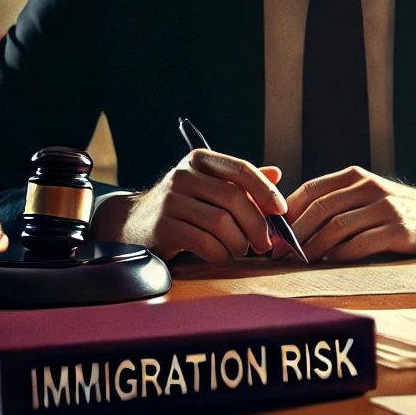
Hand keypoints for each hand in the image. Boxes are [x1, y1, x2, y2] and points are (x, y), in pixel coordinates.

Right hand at [92, 149, 286, 261]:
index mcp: (200, 160)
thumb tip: (277, 174)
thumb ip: (240, 182)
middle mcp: (183, 175)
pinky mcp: (162, 227)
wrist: (134, 223)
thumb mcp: (209, 186)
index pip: (241, 169)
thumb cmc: (183, 205)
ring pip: (221, 223)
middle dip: (257, 225)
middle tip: (265, 243)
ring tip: (241, 249)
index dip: (265, 191)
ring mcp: (170, 200)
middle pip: (234, 199)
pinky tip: (222, 255)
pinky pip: (204, 242)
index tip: (282, 211)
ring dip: (239, 242)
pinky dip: (220, 253)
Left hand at [285, 167, 415, 261]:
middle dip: (295, 234)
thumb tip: (287, 225)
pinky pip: (361, 244)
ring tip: (299, 262)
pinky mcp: (399, 230)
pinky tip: (329, 263)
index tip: (272, 234)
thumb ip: (334, 203)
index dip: (287, 212)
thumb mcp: (365, 195)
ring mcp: (386, 208)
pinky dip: (340, 255)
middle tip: (279, 254)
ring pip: (338, 227)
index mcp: (355, 176)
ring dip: (313, 248)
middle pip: (321, 209)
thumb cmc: (392, 210)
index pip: (312, 190)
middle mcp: (370, 187)